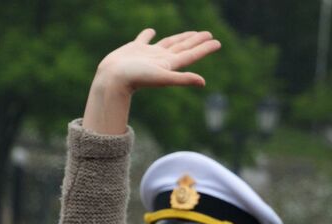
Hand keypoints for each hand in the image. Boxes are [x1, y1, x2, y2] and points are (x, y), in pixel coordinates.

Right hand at [84, 29, 220, 134]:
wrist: (113, 79)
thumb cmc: (137, 78)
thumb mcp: (162, 77)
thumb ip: (183, 79)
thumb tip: (203, 82)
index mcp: (170, 65)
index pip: (191, 54)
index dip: (205, 48)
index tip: (217, 43)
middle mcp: (162, 59)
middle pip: (183, 48)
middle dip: (196, 41)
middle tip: (208, 35)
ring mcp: (149, 54)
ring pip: (168, 43)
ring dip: (180, 38)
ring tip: (190, 34)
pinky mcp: (135, 49)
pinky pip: (144, 39)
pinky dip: (148, 34)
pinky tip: (152, 31)